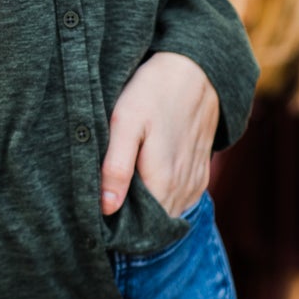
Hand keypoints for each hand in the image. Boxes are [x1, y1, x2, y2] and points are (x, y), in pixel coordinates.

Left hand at [101, 50, 219, 219]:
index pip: (138, 229)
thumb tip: (106, 208)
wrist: (195, 69)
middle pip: (153, 224)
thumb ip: (116, 167)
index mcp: (163, 183)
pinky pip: (180, 200)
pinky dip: (163, 197)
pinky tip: (147, 177)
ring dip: (147, 208)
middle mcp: (183, 190)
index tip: (98, 212)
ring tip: (125, 186)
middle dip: (130, 219)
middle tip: (107, 196)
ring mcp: (195, 183)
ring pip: (167, 213)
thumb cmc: (153, 92)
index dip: (117, 225)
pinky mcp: (201, 173)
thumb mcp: (126, 122)